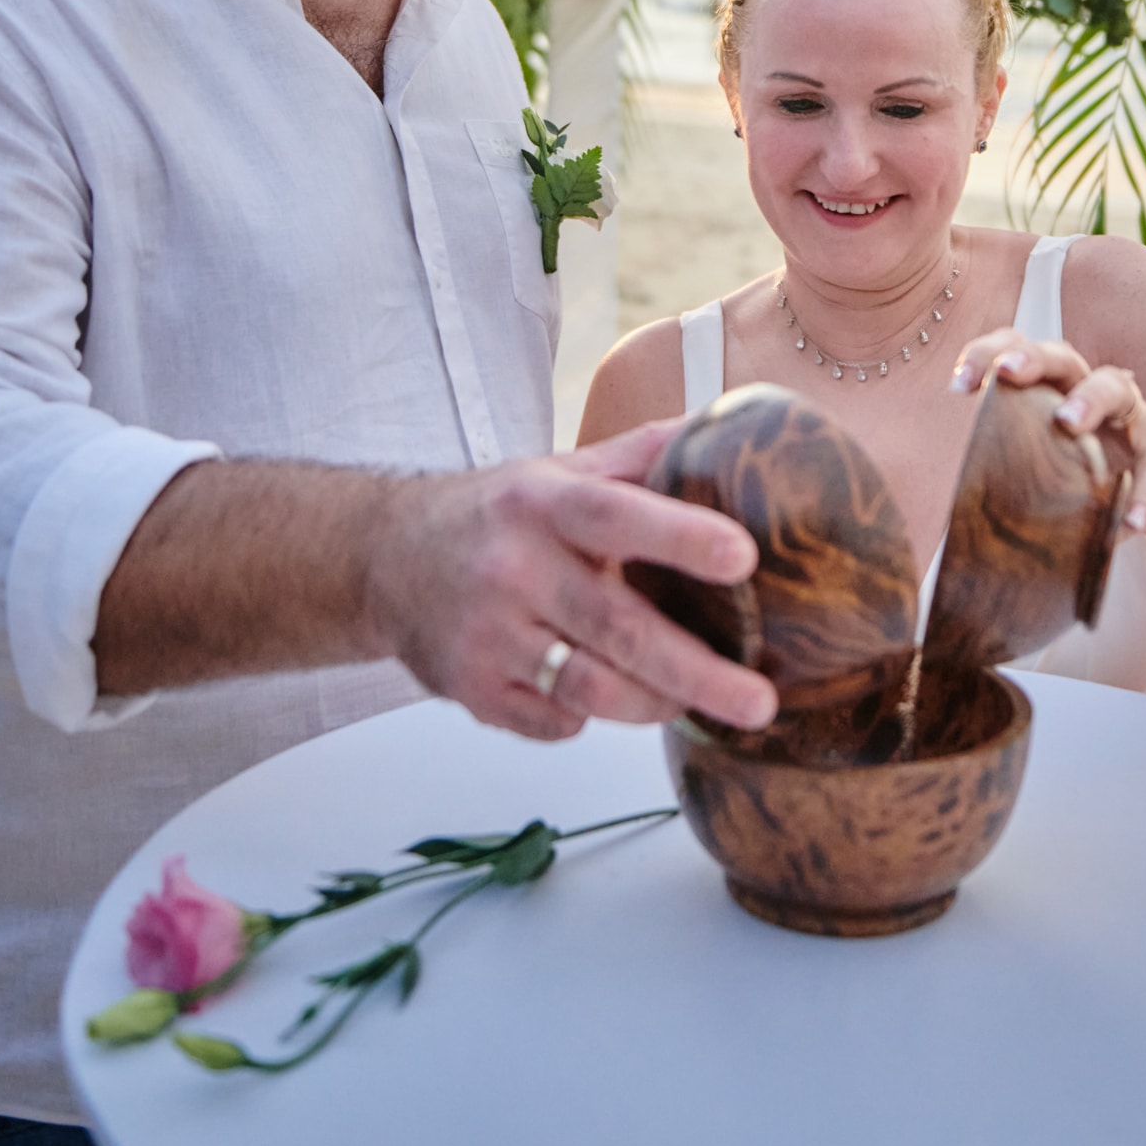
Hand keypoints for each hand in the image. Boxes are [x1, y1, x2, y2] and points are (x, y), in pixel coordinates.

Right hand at [364, 423, 779, 743]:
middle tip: (759, 700)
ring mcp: (487, 634)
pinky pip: (553, 722)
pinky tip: (602, 696)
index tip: (744, 558)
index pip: (616, 514)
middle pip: (615, 627)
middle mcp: (512, 567)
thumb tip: (727, 423)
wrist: (386, 557)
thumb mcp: (562, 469)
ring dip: (652, 705)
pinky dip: (588, 718)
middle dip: (696, 671)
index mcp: (543, 502)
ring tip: (696, 704)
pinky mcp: (471, 689)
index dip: (681, 536)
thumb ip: (641, 455)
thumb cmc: (499, 514)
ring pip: (588, 689)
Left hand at [949, 329, 1145, 543]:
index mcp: (1056, 392)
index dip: (986, 355)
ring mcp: (1135, 415)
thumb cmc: (1101, 477)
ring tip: (1067, 424)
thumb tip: (954, 526)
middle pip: (1063, 356)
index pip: (1019, 352)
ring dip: (1089, 400)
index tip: (956, 385)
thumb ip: (1017, 479)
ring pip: (1114, 387)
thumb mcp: (1055, 472)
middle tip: (1007, 372)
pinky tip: (1131, 524)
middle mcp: (1093, 391)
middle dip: (1032, 358)